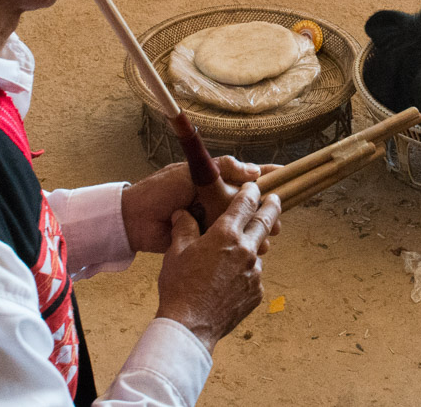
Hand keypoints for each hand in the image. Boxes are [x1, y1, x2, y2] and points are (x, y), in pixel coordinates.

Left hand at [121, 157, 263, 253]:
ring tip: (266, 241)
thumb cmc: (160, 191)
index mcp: (214, 180)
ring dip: (255, 233)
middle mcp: (215, 199)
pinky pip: (226, 242)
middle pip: (249, 204)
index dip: (267, 175)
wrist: (133, 220)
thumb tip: (254, 171)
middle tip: (277, 222)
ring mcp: (210, 219)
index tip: (287, 175)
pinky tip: (252, 253)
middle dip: (266, 211)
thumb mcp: (190, 173)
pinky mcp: (204, 239)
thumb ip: (222, 168)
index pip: (246, 175)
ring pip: (241, 225)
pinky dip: (239, 247)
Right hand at [155, 184, 280, 350]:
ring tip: (235, 255)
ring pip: (257, 252)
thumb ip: (184, 228)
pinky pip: (253, 276)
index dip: (251, 192)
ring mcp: (254, 272)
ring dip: (251, 248)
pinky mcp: (256, 292)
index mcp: (226, 234)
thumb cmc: (179, 286)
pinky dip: (244, 273)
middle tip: (276, 199)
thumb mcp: (176, 252)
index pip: (245, 203)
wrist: (189, 327)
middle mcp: (245, 250)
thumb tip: (182, 213)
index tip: (254, 186)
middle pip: (265, 221)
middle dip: (272, 207)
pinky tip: (229, 281)